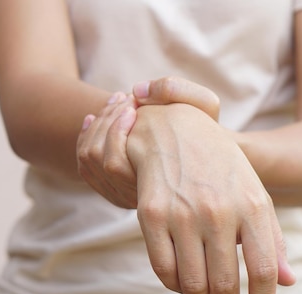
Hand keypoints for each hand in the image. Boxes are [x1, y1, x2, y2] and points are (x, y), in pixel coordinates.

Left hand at [76, 78, 218, 208]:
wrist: (213, 160)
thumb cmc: (210, 131)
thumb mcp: (205, 104)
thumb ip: (174, 90)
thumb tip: (137, 91)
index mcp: (153, 184)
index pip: (112, 162)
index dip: (115, 126)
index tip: (133, 102)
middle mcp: (134, 195)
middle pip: (95, 160)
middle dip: (104, 121)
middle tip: (122, 97)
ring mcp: (123, 194)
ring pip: (87, 163)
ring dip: (95, 126)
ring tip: (115, 102)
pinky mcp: (117, 188)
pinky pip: (88, 167)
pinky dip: (88, 137)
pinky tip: (99, 117)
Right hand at [127, 103, 294, 293]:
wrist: (174, 129)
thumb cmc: (221, 167)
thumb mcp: (254, 194)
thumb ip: (272, 238)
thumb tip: (287, 282)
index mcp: (251, 205)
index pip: (264, 270)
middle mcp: (218, 210)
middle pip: (227, 283)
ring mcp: (182, 213)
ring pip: (192, 282)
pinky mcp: (151, 214)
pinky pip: (163, 267)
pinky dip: (174, 287)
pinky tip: (183, 292)